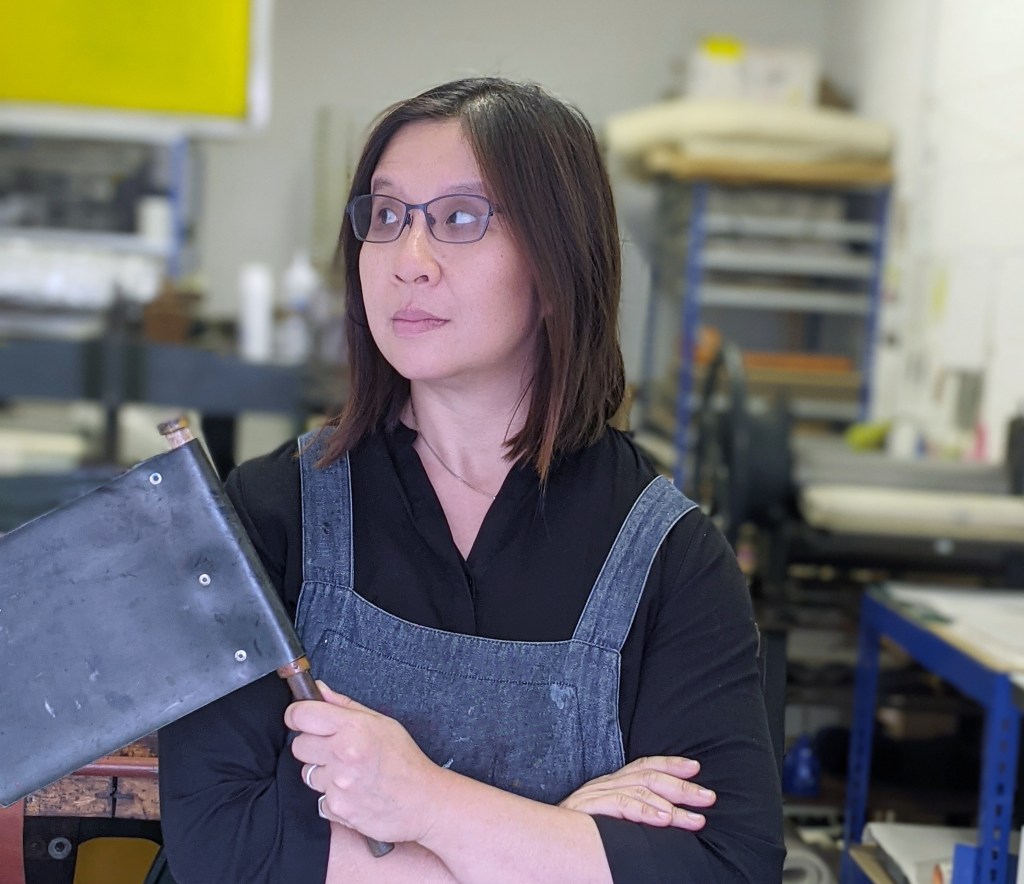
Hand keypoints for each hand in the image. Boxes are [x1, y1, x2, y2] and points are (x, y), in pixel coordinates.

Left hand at [286, 681, 443, 844]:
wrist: (423, 802)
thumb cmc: (405, 760)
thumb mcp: (381, 722)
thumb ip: (344, 705)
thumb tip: (319, 689)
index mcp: (353, 728)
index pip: (300, 715)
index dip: (297, 714)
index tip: (302, 718)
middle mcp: (342, 754)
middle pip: (298, 745)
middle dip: (312, 745)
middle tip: (335, 748)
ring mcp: (338, 784)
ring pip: (307, 773)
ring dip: (322, 772)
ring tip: (349, 772)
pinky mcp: (336, 808)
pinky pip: (319, 798)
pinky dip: (332, 796)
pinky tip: (353, 791)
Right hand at [558, 756, 715, 829]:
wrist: (539, 844)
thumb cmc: (577, 838)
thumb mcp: (608, 822)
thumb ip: (630, 815)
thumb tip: (667, 815)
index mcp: (609, 785)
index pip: (643, 766)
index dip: (670, 764)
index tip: (696, 767)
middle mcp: (603, 785)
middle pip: (647, 776)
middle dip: (681, 785)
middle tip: (708, 797)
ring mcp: (595, 796)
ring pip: (640, 790)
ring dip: (672, 804)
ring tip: (695, 819)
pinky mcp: (588, 809)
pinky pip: (622, 805)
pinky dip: (646, 812)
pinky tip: (665, 820)